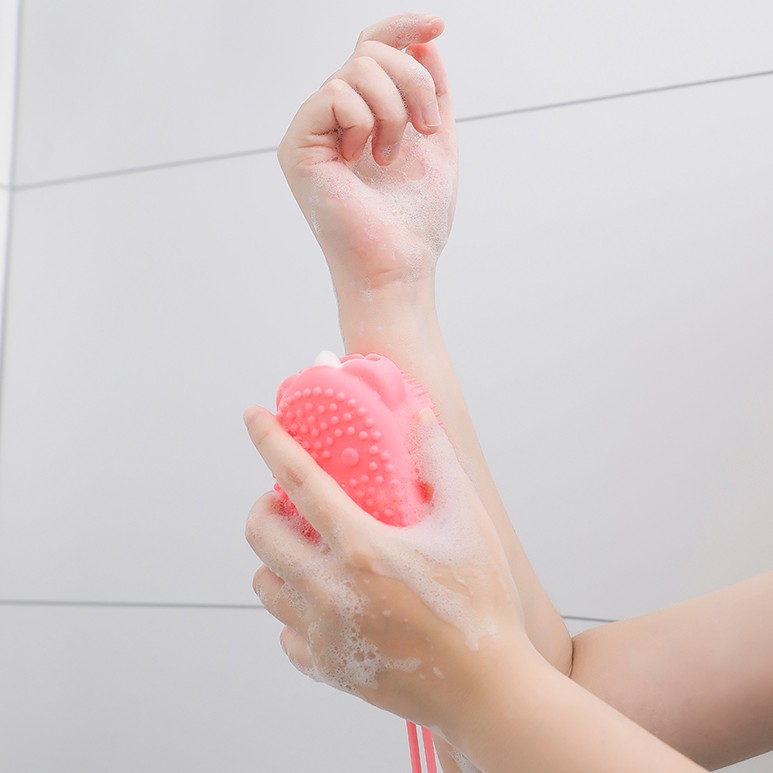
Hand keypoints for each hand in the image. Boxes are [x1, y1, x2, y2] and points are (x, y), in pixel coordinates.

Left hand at [244, 406, 526, 730]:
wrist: (486, 691)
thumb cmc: (481, 606)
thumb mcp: (468, 523)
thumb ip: (440, 463)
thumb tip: (422, 418)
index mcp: (363, 548)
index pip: (301, 480)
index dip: (271, 442)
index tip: (253, 416)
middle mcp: (332, 591)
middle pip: (262, 535)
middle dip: (264, 508)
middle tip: (285, 502)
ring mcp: (325, 633)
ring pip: (265, 585)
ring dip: (274, 559)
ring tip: (302, 551)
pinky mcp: (329, 667)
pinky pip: (286, 634)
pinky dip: (293, 611)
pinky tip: (321, 602)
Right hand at [277, 13, 457, 294]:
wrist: (398, 265)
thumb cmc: (414, 221)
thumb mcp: (436, 144)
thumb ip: (431, 93)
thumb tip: (424, 41)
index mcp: (361, 118)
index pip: (372, 51)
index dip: (403, 28)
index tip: (438, 24)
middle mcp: (332, 120)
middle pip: (371, 52)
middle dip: (413, 86)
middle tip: (424, 132)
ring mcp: (311, 132)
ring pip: (357, 68)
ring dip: (394, 109)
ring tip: (391, 156)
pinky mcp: (297, 146)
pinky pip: (336, 94)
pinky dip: (365, 122)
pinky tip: (364, 159)